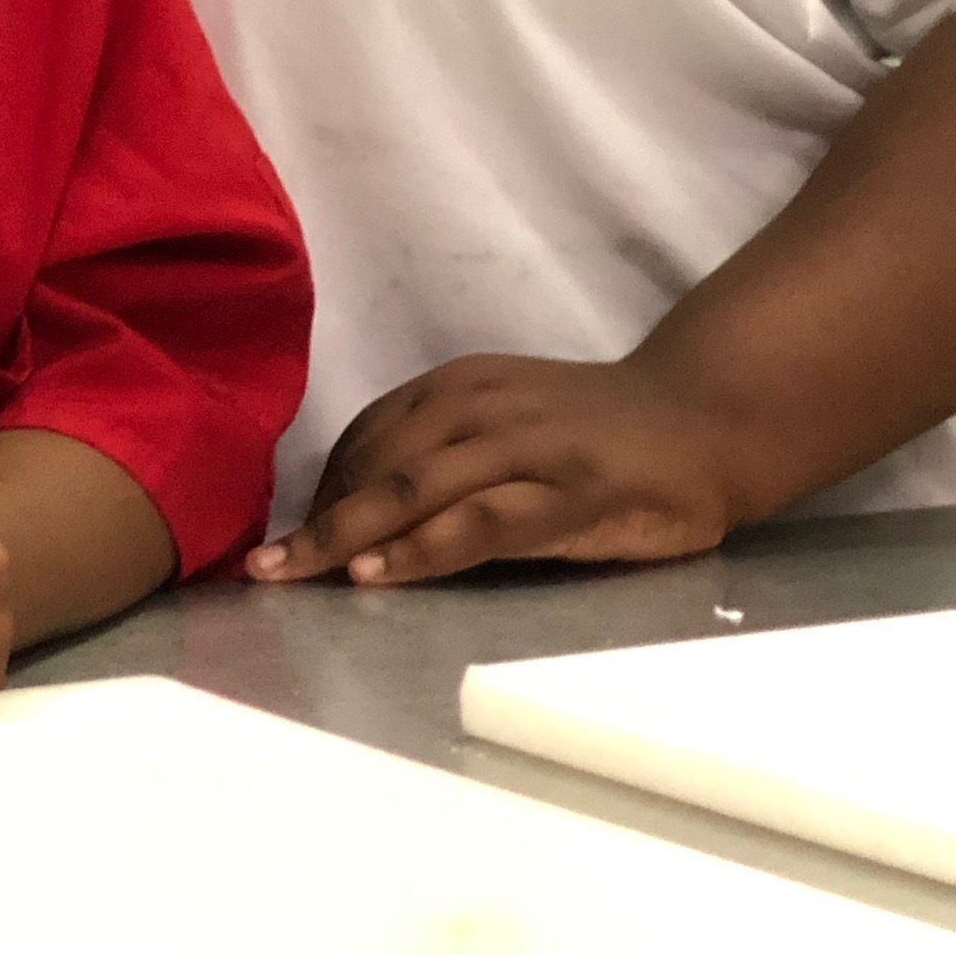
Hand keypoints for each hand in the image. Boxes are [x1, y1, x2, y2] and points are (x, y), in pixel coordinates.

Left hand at [247, 353, 749, 587]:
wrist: (702, 417)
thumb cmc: (595, 429)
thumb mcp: (504, 416)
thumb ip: (440, 445)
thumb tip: (359, 498)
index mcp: (454, 387)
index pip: (364, 436)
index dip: (319, 489)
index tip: (278, 537)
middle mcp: (478, 408)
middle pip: (376, 466)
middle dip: (314, 519)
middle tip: (261, 568)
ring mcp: (525, 449)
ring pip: (415, 490)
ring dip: (350, 535)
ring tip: (299, 575)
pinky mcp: (571, 493)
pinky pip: (482, 522)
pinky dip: (425, 547)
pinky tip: (383, 572)